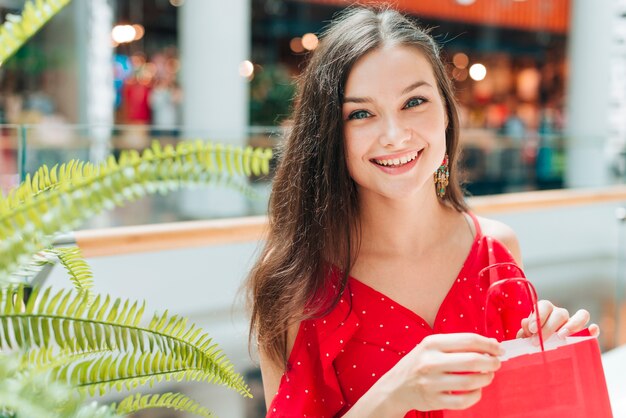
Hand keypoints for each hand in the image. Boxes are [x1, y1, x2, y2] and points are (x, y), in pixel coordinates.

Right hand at [379, 333, 502, 412]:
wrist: (395, 386)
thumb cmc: (418, 363)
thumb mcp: (432, 347)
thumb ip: (458, 344)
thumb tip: (491, 343)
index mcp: (431, 343)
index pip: (468, 340)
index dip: (488, 345)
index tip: (499, 348)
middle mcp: (430, 362)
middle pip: (472, 361)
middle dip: (491, 362)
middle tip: (496, 363)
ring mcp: (431, 383)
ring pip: (470, 382)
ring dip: (486, 379)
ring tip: (488, 376)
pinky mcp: (434, 400)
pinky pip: (464, 401)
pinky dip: (476, 395)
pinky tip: (476, 390)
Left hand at [516, 300, 599, 341]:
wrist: (541, 356)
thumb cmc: (532, 344)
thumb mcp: (526, 338)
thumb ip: (525, 331)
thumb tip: (525, 323)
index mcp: (545, 312)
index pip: (544, 306)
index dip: (538, 316)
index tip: (532, 329)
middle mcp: (560, 315)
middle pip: (560, 313)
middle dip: (549, 327)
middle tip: (539, 341)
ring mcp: (574, 324)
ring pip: (580, 315)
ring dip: (571, 325)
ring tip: (561, 336)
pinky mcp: (585, 336)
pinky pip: (592, 329)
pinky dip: (592, 329)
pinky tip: (592, 330)